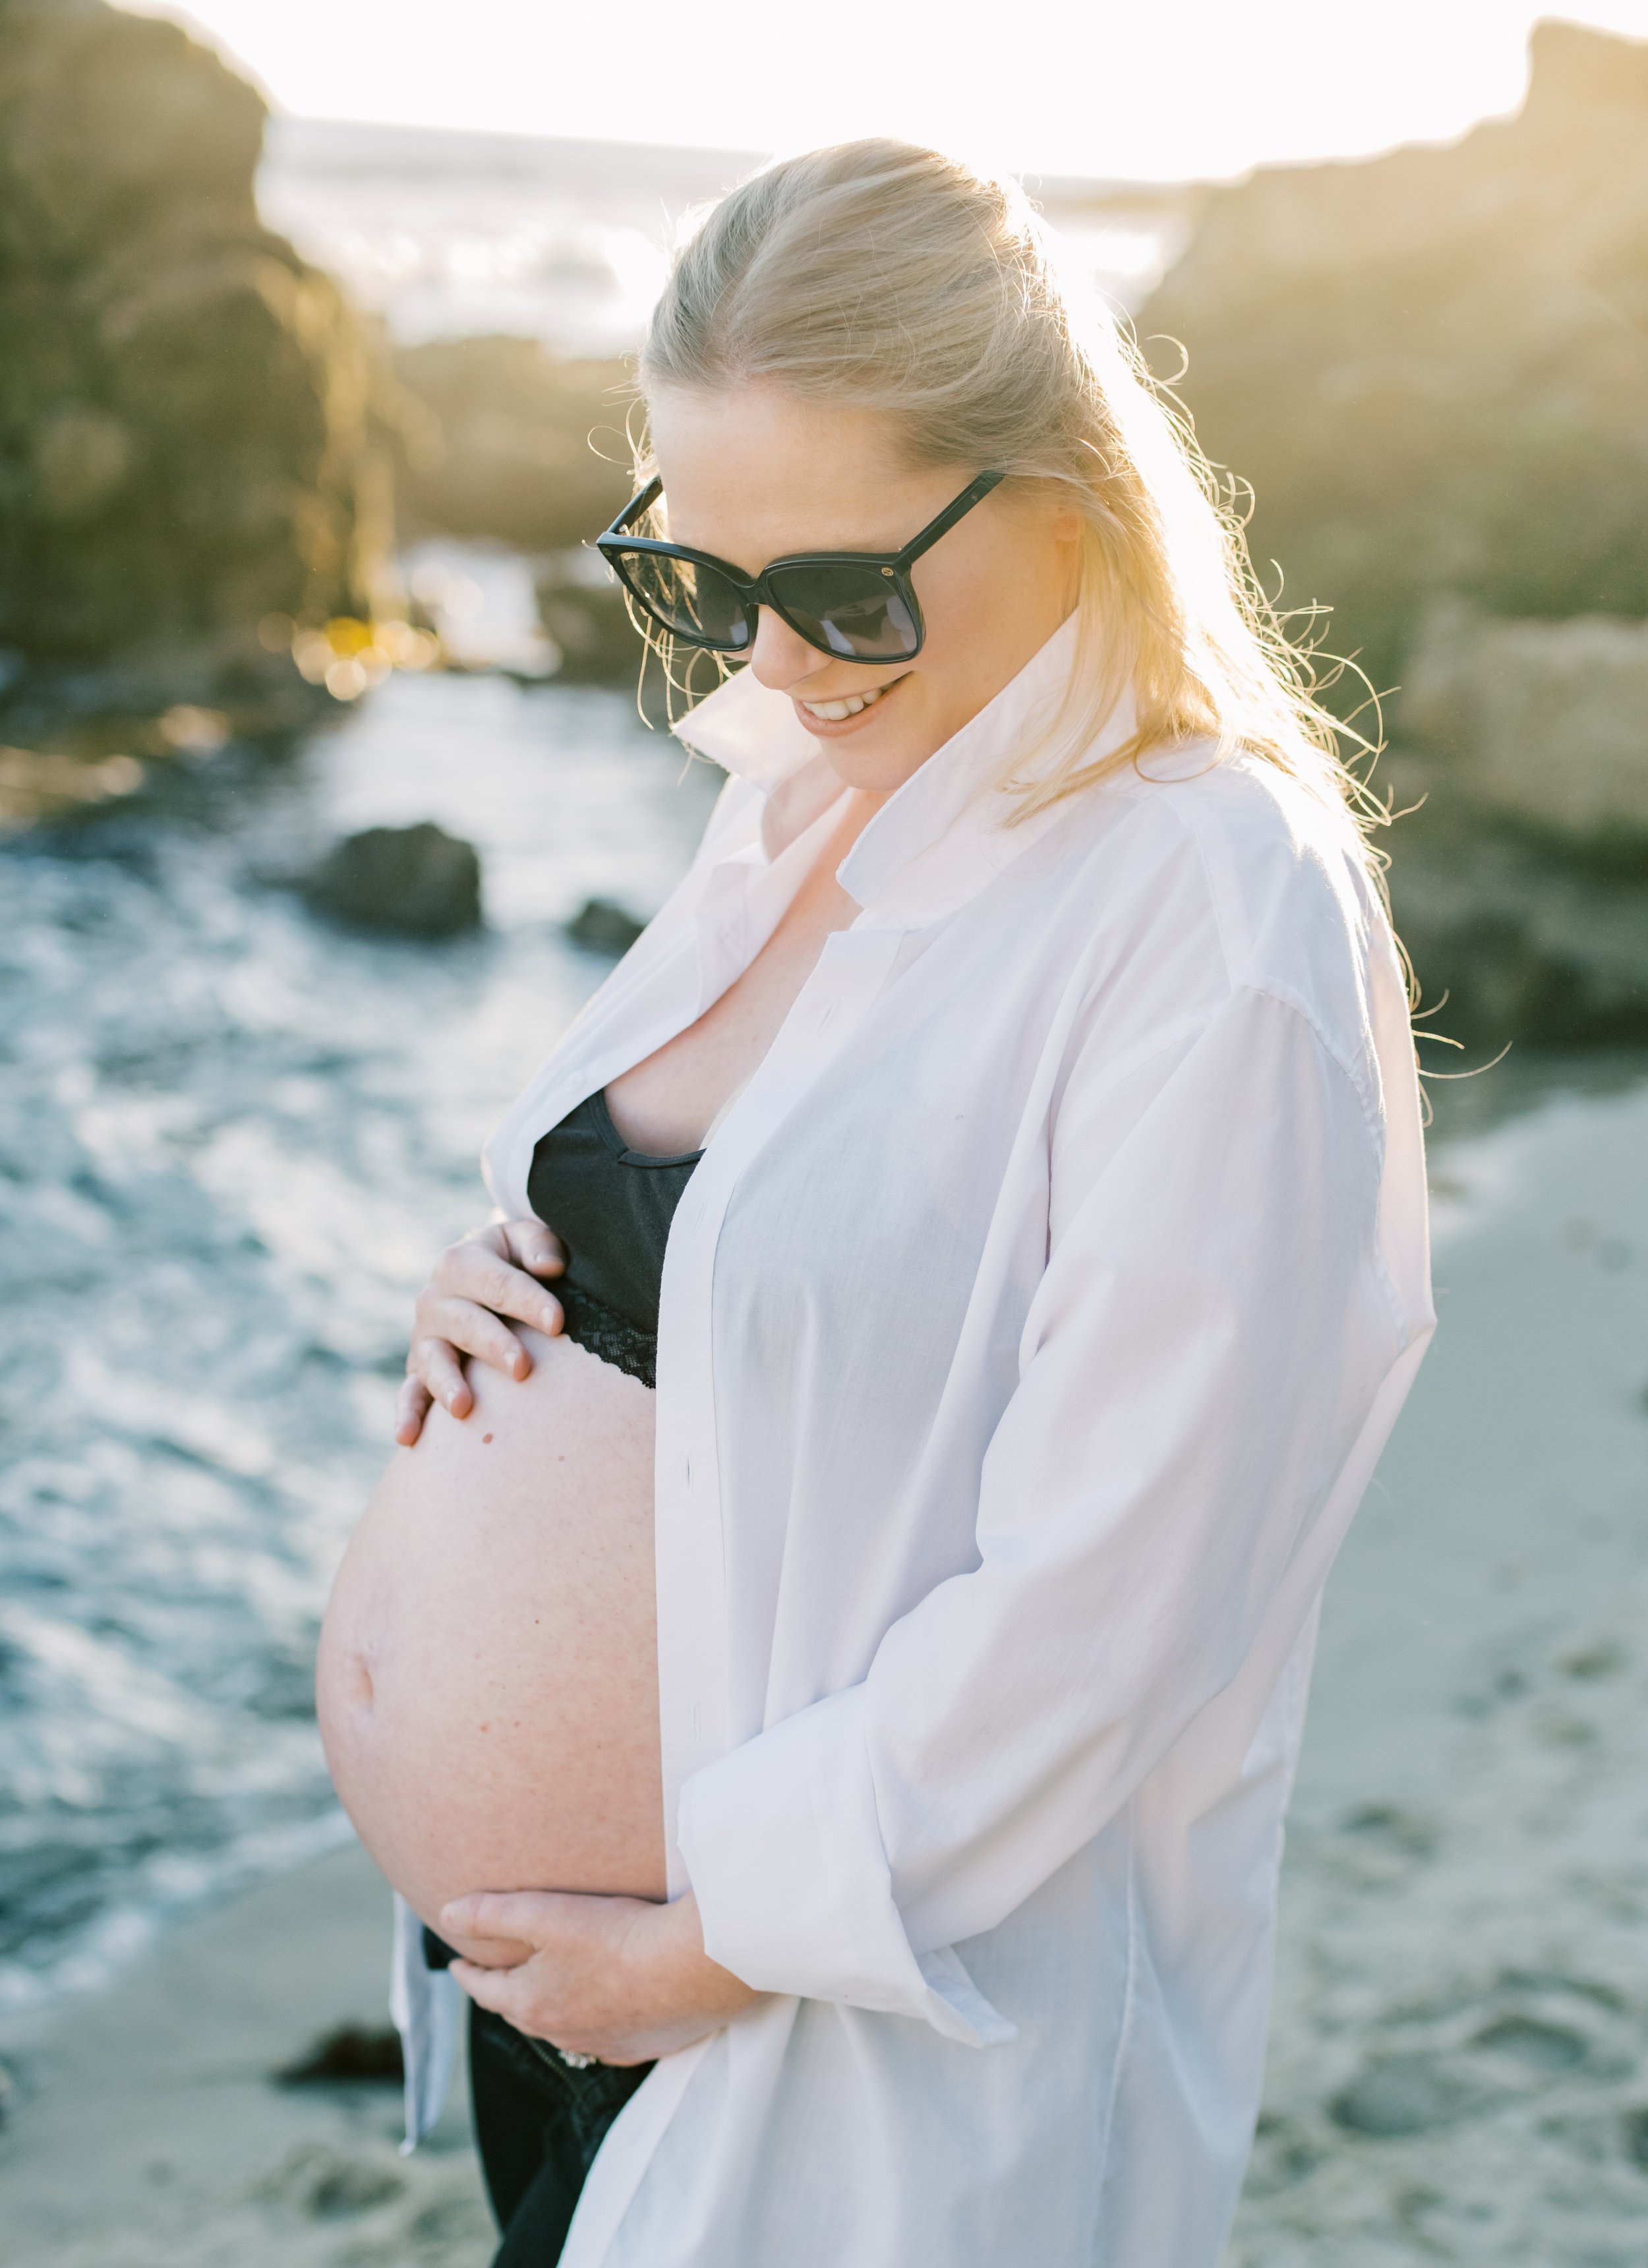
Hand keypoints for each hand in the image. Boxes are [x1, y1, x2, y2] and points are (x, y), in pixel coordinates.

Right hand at [395, 1218, 565, 1445]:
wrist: (481, 1276)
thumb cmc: (514, 1259)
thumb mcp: (524, 1239)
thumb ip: (539, 1245)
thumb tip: (550, 1266)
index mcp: (461, 1262)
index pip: (495, 1282)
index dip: (527, 1301)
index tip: (557, 1322)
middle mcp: (435, 1299)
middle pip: (465, 1323)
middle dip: (493, 1345)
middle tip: (522, 1367)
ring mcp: (424, 1338)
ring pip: (432, 1360)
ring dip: (447, 1383)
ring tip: (464, 1407)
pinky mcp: (419, 1371)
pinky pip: (409, 1393)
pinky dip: (406, 1414)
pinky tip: (408, 1438)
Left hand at [440, 1889, 762, 2066]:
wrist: (693, 1967)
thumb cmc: (617, 1936)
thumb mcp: (546, 1914)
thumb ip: (492, 1914)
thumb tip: (447, 1915)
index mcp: (532, 2004)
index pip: (485, 1990)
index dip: (468, 1972)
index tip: (457, 1962)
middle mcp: (562, 2033)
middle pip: (521, 2011)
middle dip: (505, 1992)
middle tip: (498, 1973)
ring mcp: (604, 2044)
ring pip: (563, 2027)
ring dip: (551, 2007)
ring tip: (549, 1988)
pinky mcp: (642, 2045)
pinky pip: (605, 2036)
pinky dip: (594, 2020)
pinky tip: (604, 2007)